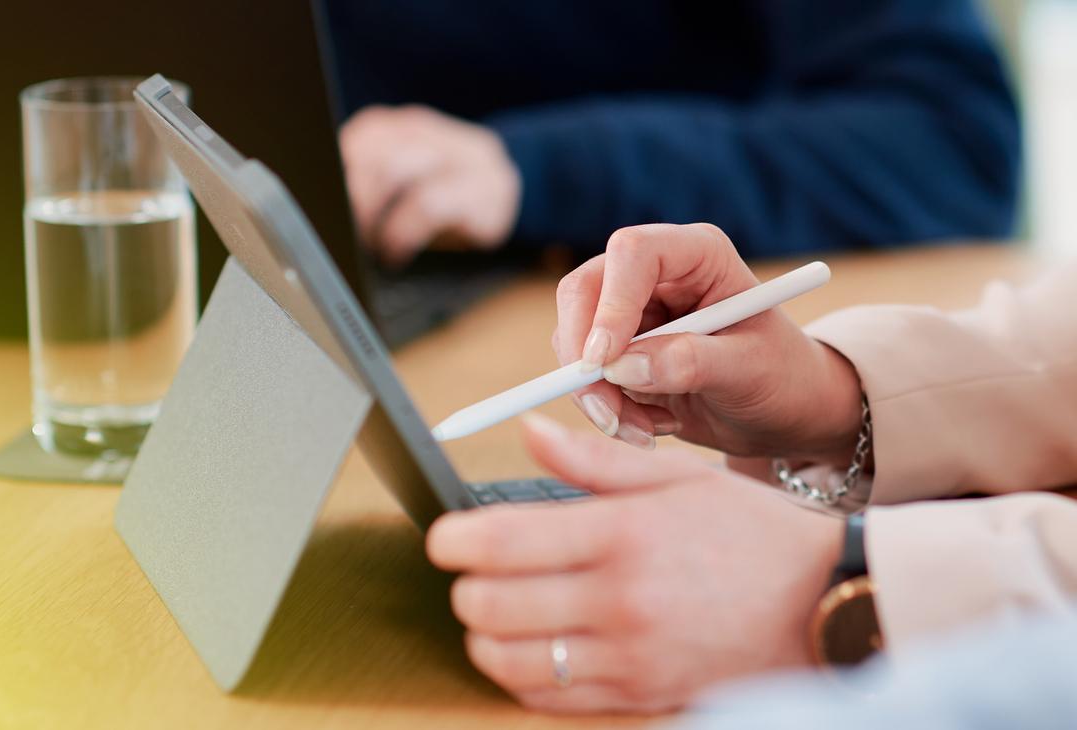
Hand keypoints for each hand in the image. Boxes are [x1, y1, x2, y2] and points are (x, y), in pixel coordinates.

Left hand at [339, 104, 520, 265]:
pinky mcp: (483, 192)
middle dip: (351, 195)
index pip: (364, 134)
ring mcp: (464, 158)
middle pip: (376, 150)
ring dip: (372, 214)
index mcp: (410, 126)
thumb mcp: (412, 181)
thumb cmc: (452, 195)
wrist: (524, 193)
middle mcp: (436, 135)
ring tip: (366, 243)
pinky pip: (429, 205)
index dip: (339, 167)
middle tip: (342, 229)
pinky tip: (396, 252)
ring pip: (398, 169)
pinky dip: (403, 232)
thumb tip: (328, 208)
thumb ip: (375, 180)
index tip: (324, 203)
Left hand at [426, 415, 842, 713]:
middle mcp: (617, 600)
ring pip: (508, 660)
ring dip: (482, 636)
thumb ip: (592, 460)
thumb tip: (527, 431)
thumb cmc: (752, 532)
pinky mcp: (639, 696)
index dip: (452, 540)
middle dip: (463, 587)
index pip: (500, 541)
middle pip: (490, 605)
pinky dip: (519, 675)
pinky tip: (529, 650)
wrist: (826, 603)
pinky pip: (550, 699)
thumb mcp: (678, 479)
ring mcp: (628, 656)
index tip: (443, 537)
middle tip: (470, 571)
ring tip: (492, 612)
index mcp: (621, 534)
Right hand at [553, 223, 862, 463]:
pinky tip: (650, 426)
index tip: (604, 361)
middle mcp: (656, 274)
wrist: (781, 413)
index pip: (633, 254)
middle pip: (584, 292)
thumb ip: (692, 362)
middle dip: (586, 358)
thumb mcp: (750, 371)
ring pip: (576, 340)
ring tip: (647, 431)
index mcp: (698, 256)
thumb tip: (625, 366)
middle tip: (606, 414)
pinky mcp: (616, 351)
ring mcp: (631, 311)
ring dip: (599, 395)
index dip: (611, 303)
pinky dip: (607, 409)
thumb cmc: (782, 378)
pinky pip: (584, 375)